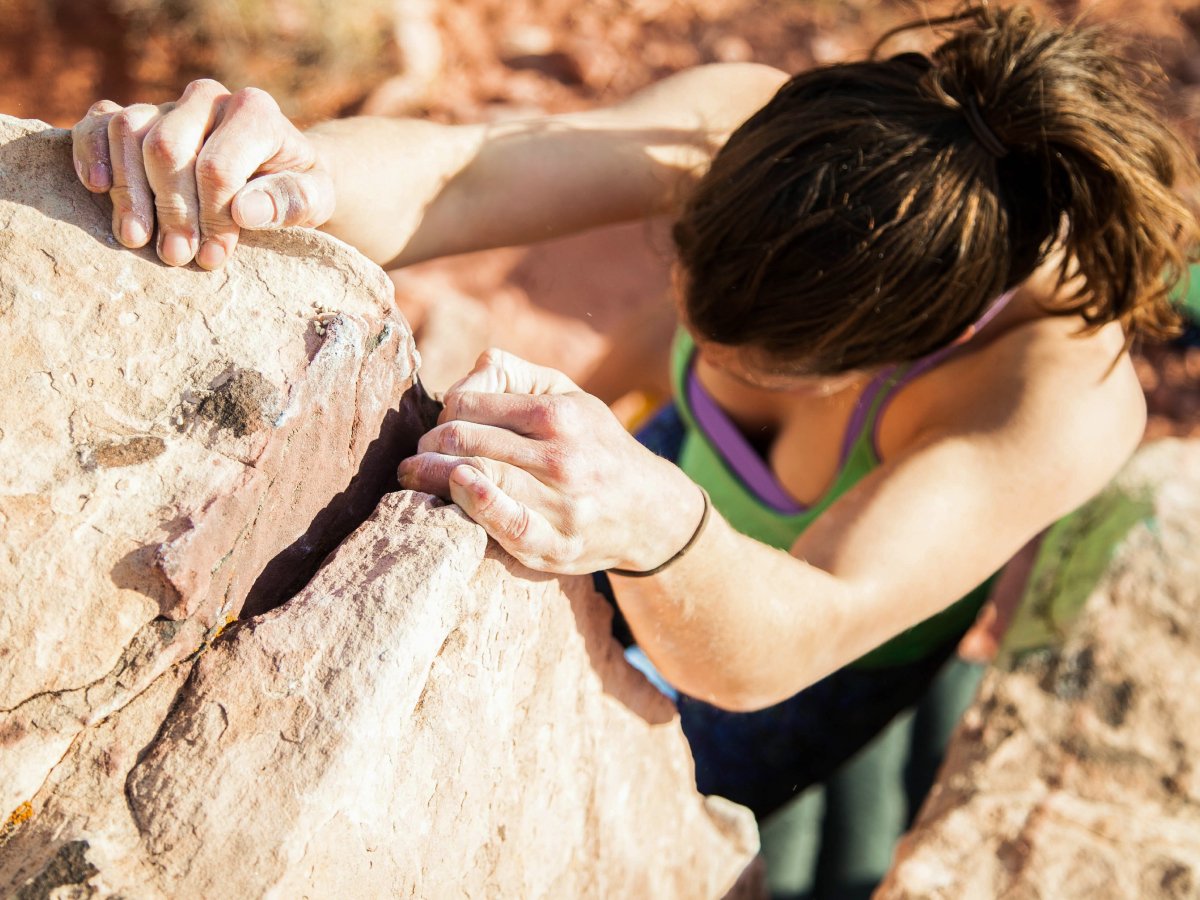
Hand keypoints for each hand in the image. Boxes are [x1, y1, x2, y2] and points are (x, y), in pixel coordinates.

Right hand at [71, 79, 334, 269]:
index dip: (211, 217)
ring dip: (128, 192)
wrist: (280, 173)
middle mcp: (208, 99)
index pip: (217, 166)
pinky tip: (98, 187)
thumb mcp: (313, 199)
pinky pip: (99, 121)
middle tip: (175, 257)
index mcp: (255, 112)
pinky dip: (90, 151)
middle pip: (166, 148)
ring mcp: (169, 105)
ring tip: (137, 240)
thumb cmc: (296, 189)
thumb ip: (289, 202)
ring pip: (128, 131)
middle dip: (169, 210)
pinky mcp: (138, 118)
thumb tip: (245, 211)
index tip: (214, 257)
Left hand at [398, 349, 704, 574]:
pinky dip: (473, 505)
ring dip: (429, 476)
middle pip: (462, 440)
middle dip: (427, 445)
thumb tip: (468, 373)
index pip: (468, 403)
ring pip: (474, 479)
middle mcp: (560, 457)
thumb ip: (515, 374)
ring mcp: (560, 504)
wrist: (650, 511)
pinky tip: (455, 491)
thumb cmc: (595, 445)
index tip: (440, 426)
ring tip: (413, 475)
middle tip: (417, 454)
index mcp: (559, 415)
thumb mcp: (570, 396)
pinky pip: (506, 525)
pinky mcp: (557, 545)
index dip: (442, 413)